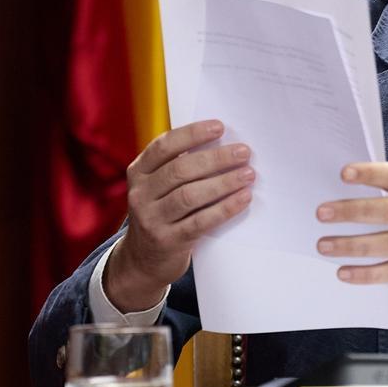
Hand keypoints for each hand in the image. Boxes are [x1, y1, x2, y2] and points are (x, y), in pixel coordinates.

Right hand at [105, 120, 254, 311]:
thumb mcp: (160, 186)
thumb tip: (225, 143)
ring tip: (248, 174)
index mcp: (139, 172)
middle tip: (244, 152)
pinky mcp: (168, 241)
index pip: (164, 146)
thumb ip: (181, 166)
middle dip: (216, 159)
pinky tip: (243, 198)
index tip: (220, 127)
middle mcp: (140, 194)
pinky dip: (224, 208)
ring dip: (223, 183)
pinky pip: (200, 222)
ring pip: (189, 196)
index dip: (192, 134)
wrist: (144, 259)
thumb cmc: (164, 211)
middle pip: (180, 170)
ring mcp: (151, 219)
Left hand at [315, 163, 387, 300]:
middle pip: (385, 210)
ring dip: (351, 245)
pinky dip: (367, 274)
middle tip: (324, 212)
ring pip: (384, 243)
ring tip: (326, 244)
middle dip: (351, 211)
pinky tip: (347, 272)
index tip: (345, 173)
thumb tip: (362, 181)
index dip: (370, 174)